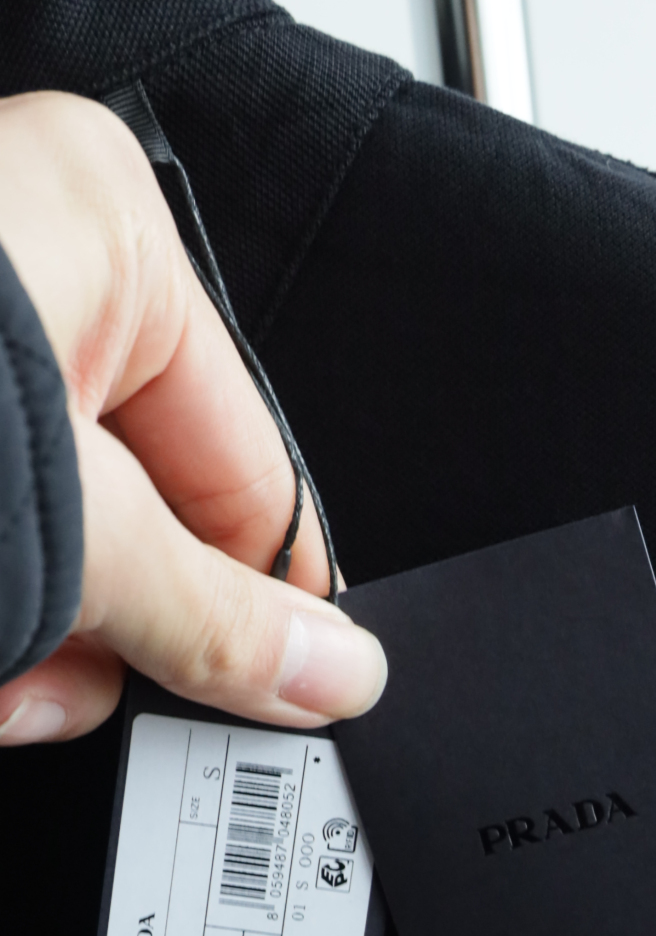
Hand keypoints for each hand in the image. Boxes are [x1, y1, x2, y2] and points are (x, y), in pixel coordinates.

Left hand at [0, 91, 385, 744]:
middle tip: (83, 686)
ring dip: (33, 656)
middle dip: (111, 642)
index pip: (250, 464)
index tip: (288, 686)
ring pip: (52, 556)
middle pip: (144, 524)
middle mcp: (26, 270)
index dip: (269, 599)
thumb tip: (331, 673)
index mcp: (105, 234)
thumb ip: (212, 615)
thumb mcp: (73, 524)